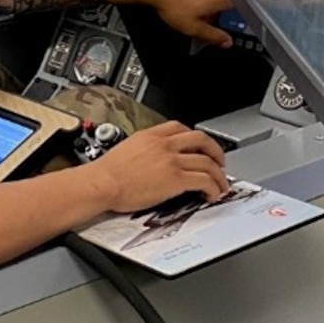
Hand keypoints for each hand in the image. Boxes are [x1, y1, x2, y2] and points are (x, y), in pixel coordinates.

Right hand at [87, 121, 228, 213]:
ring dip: (218, 175)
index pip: (180, 127)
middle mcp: (164, 144)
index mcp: (150, 135)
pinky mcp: (176, 179)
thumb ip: (143, 150)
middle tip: (219, 161)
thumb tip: (151, 161)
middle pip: (201, 139)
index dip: (194, 137)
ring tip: (220, 184)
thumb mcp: (126, 149)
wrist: (103, 183)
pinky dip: (213, 188)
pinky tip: (211, 194)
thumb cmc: (107, 173)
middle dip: (215, 150)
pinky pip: (204, 180)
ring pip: (208, 161)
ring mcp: (171, 160)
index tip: (198, 146)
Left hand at [144, 0, 232, 44]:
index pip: (240, 5)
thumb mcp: (193, 28)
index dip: (236, 15)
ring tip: (194, 9)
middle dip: (220, 10)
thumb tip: (227, 42)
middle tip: (207, 19)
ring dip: (210, 0)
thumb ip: (213, 36)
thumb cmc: (172, 5)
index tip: (230, 22)